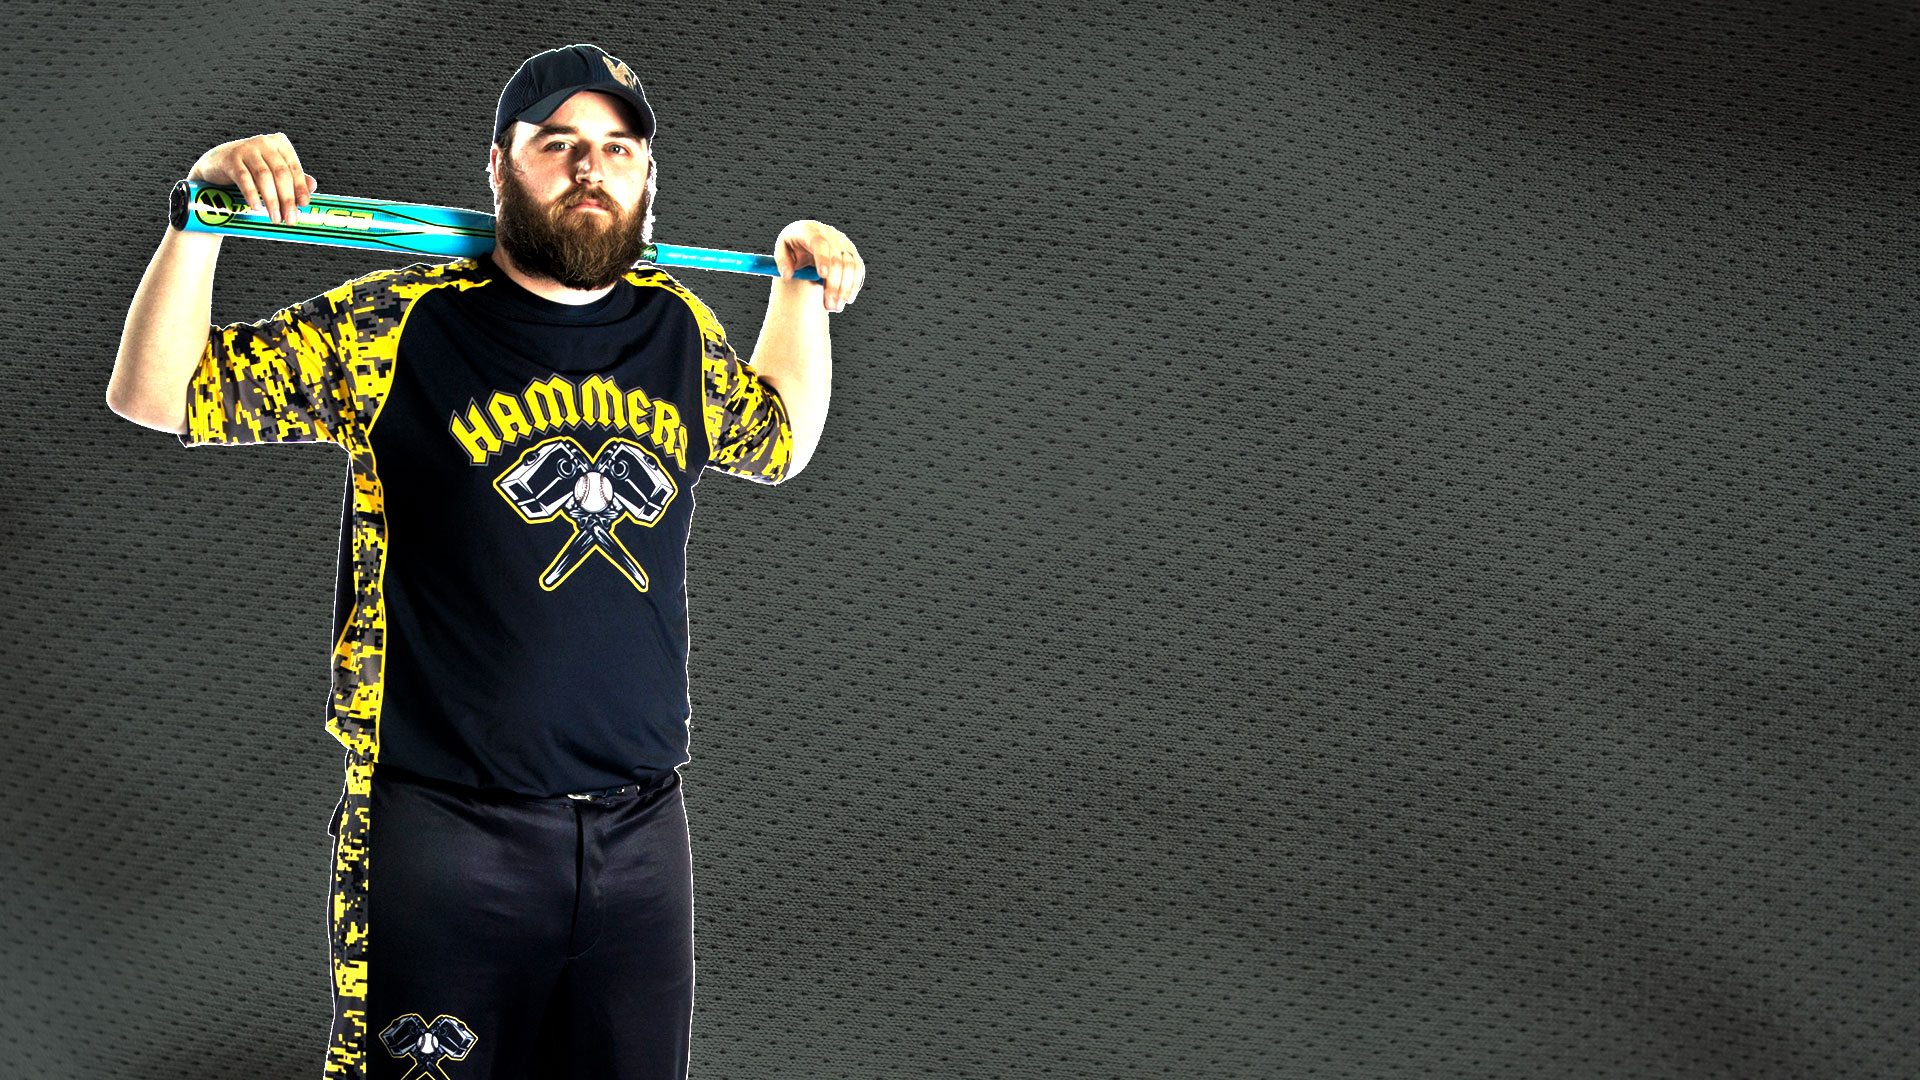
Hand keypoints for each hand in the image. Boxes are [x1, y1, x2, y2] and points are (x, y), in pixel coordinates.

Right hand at [186, 133, 317, 224]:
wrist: (217, 165)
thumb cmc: (252, 170)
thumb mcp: (273, 171)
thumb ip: (293, 177)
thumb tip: (313, 186)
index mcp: (279, 144)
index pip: (294, 168)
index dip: (300, 188)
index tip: (304, 206)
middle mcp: (264, 143)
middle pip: (281, 174)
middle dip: (287, 199)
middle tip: (290, 219)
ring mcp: (246, 149)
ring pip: (264, 177)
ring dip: (271, 200)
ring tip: (275, 218)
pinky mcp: (231, 159)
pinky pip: (244, 178)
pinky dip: (252, 194)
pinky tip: (256, 207)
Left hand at [774, 220, 864, 312]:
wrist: (807, 242)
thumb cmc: (792, 247)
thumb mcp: (782, 250)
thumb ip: (781, 262)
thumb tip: (787, 275)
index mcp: (810, 230)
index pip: (820, 242)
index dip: (823, 257)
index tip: (822, 275)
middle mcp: (831, 234)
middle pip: (837, 258)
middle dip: (834, 283)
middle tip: (828, 305)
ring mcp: (844, 243)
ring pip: (851, 265)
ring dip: (845, 288)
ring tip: (835, 307)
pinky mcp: (852, 253)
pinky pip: (858, 270)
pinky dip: (853, 286)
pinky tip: (845, 300)